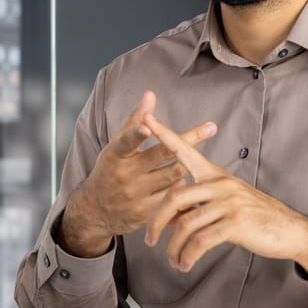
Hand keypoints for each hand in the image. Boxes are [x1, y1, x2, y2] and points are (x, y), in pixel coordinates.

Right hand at [59, 91, 218, 257]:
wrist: (96, 210)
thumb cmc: (111, 169)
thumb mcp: (117, 145)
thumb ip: (135, 120)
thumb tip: (150, 94)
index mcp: (115, 154)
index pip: (126, 141)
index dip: (137, 134)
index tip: (148, 126)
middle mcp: (124, 174)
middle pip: (161, 155)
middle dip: (188, 140)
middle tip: (211, 127)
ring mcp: (135, 194)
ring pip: (173, 174)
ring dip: (185, 164)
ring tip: (190, 160)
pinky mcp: (145, 213)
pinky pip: (174, 195)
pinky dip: (183, 186)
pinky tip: (187, 184)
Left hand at [142, 112, 307, 277]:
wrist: (290, 230)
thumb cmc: (255, 218)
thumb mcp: (226, 203)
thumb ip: (199, 205)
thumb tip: (170, 218)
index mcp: (215, 175)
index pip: (185, 151)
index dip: (165, 135)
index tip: (147, 118)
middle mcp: (220, 184)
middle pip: (174, 197)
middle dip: (155, 221)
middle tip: (148, 240)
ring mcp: (228, 202)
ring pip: (185, 224)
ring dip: (173, 248)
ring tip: (173, 261)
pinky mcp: (236, 222)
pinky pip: (201, 241)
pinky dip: (188, 256)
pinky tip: (185, 265)